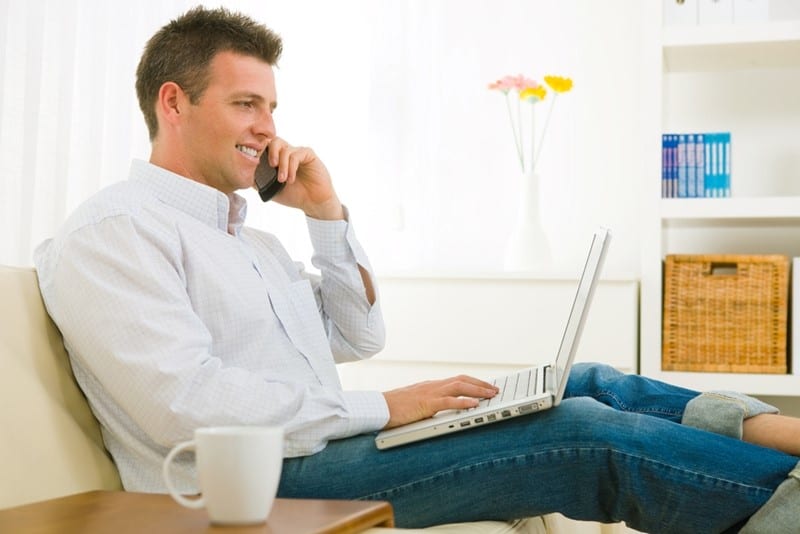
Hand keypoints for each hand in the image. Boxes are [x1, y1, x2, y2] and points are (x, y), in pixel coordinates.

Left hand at [264, 137, 342, 219]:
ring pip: (284, 148)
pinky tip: (291, 179)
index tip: (256, 164)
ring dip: (282, 165)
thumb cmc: (294, 195)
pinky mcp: (308, 154)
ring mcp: (298, 152)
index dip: (259, 152)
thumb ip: (258, 180)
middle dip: (269, 152)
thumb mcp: (270, 189)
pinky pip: (296, 154)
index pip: (265, 147)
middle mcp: (287, 153)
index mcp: (277, 159)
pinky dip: (291, 167)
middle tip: (271, 166)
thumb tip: (243, 173)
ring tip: (282, 180)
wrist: (313, 203)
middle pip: (273, 140)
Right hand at [382, 375, 499, 428]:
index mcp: (431, 387)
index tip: (486, 387)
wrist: (377, 408)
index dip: (473, 382)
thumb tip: (442, 412)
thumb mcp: (416, 405)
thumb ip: (429, 406)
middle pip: (462, 380)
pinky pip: (447, 401)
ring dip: (477, 390)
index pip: (457, 380)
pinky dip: (462, 402)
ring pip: (459, 386)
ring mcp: (429, 393)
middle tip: (495, 389)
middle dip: (481, 384)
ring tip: (491, 394)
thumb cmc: (393, 409)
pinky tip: (474, 405)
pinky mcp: (425, 403)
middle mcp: (432, 386)